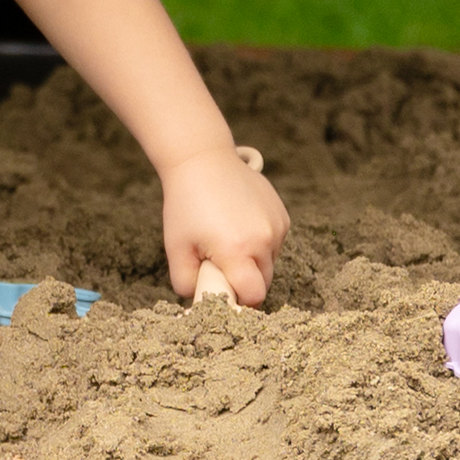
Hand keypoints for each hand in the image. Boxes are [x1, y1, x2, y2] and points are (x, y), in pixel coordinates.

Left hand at [162, 142, 290, 305]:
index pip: (254, 295)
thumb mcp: (176, 247)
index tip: (225, 290)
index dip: (240, 299)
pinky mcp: (283, 215)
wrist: (203, 160)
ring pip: (271, 263)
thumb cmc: (186, 204)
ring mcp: (277, 226)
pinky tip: (239, 225)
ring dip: (254, 261)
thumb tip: (200, 298)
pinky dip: (261, 243)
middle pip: (264, 282)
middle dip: (245, 281)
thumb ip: (186, 282)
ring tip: (227, 239)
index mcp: (238, 251)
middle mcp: (264, 240)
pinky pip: (276, 243)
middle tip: (221, 264)